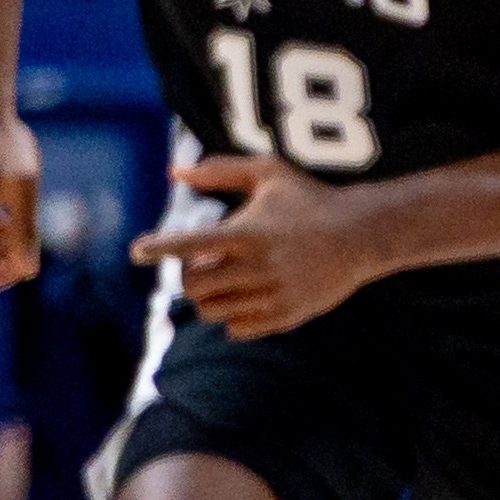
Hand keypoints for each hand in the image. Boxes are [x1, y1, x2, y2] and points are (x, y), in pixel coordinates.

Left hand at [129, 154, 377, 338]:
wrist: (363, 235)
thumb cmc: (310, 199)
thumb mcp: (269, 173)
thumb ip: (220, 170)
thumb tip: (174, 171)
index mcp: (249, 232)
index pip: (190, 244)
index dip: (159, 248)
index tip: (137, 251)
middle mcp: (259, 267)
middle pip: (195, 285)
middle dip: (190, 277)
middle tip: (206, 266)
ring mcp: (274, 294)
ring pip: (213, 311)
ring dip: (209, 298)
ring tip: (226, 281)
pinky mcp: (288, 315)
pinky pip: (238, 329)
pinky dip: (232, 318)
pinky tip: (246, 298)